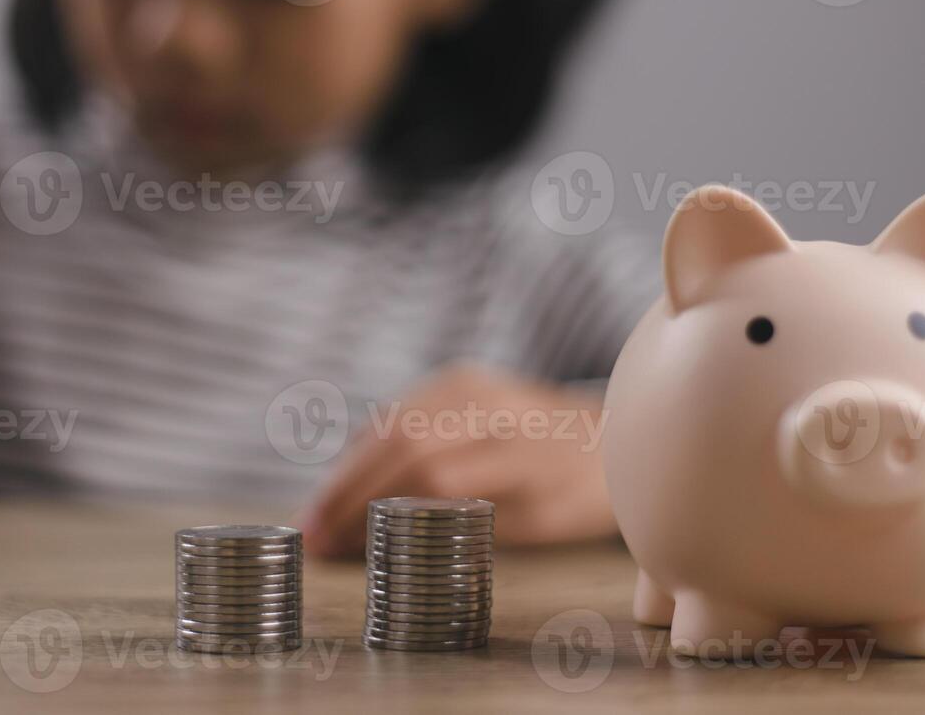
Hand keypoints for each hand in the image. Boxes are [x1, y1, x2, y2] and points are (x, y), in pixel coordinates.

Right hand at [300, 364, 615, 557]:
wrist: (611, 431)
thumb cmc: (578, 492)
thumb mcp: (540, 524)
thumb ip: (469, 526)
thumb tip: (387, 548)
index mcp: (523, 451)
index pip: (434, 478)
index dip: (378, 512)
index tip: (341, 547)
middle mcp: (494, 406)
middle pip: (403, 444)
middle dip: (348, 492)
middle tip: (312, 533)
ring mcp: (474, 384)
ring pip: (393, 421)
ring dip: (347, 469)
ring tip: (316, 513)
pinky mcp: (461, 376)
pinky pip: (401, 407)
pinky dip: (366, 442)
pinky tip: (344, 474)